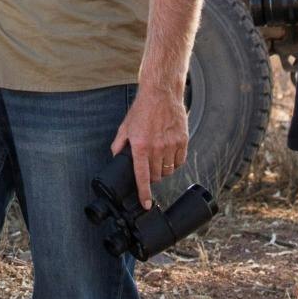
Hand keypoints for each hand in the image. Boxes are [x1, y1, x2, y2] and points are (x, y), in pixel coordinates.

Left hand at [111, 84, 188, 209]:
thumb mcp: (125, 127)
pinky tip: (169, 153)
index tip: (147, 204)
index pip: (142, 176)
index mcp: (140, 146)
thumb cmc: (142, 109)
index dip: (144, 193)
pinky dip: (174, 162)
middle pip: (156, 176)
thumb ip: (119, 144)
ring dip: (163, 169)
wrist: (161, 94)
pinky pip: (179, 161)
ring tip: (158, 158)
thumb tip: (115, 157)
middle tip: (148, 166)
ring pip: (168, 170)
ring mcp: (171, 145)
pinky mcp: (182, 141)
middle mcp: (156, 148)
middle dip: (151, 176)